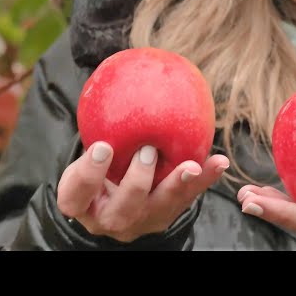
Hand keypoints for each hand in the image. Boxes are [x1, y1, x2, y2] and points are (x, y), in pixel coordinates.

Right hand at [57, 141, 228, 242]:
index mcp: (82, 203)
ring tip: (194, 166)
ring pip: (161, 208)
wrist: (113, 195)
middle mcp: (109, 218)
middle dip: (137, 182)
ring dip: (179, 185)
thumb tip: (120, 74)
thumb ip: (98, 130)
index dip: (88, 174)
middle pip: (122, 211)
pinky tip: (218, 163)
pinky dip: (204, 180)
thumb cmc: (99, 165)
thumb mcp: (89, 152)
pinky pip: (187, 199)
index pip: (76, 194)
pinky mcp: (165, 216)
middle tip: (148, 152)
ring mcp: (140, 221)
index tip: (103, 146)